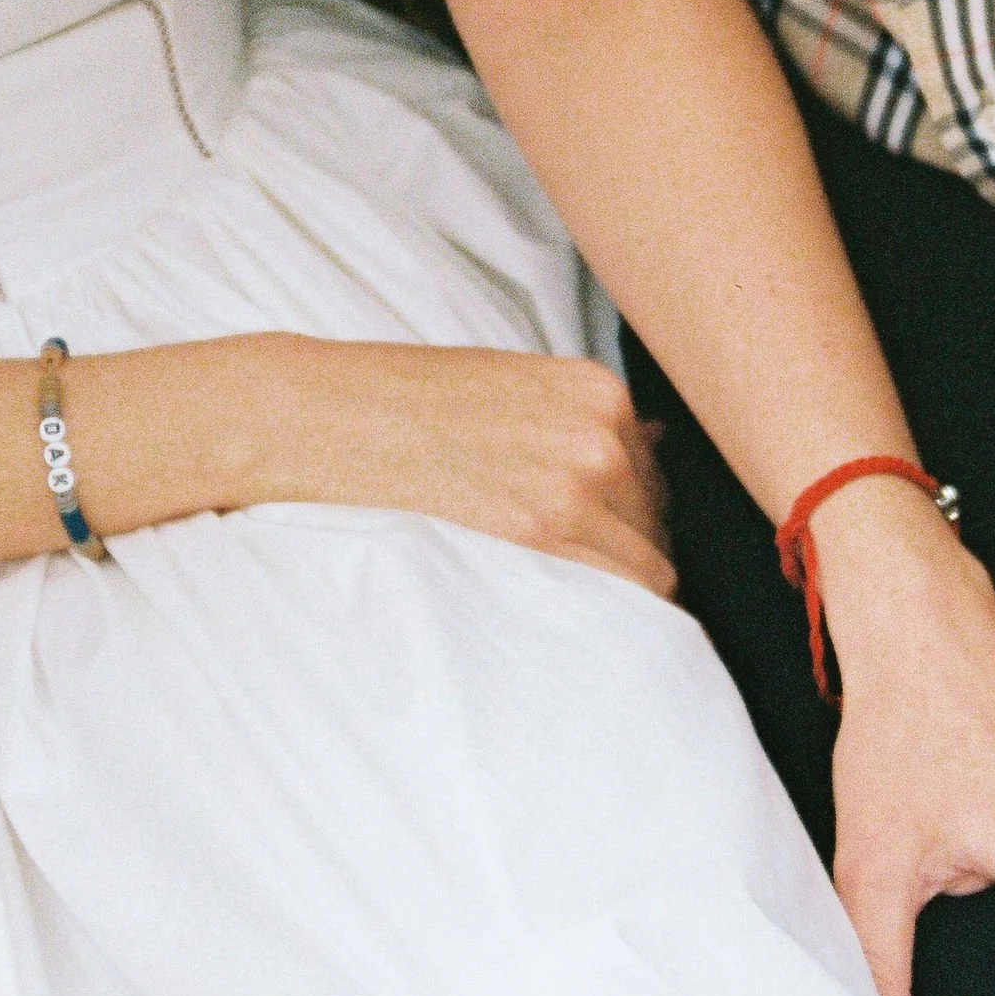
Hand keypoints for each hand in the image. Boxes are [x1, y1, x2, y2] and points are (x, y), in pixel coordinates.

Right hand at [258, 335, 674, 597]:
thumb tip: (662, 439)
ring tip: (564, 591)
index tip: (596, 534)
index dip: (630, 510)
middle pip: (657, 519)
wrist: (332, 413)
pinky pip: (625, 590)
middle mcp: (602, 433)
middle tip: (575, 570)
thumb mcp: (515, 385)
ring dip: (615, 580)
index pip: (657, 472)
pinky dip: (613, 607)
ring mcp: (577, 482)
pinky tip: (575, 610)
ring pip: (649, 561)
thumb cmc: (412, 400)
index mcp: (599, 390)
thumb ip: (585, 419)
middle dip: (626, 546)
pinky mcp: (542, 530)